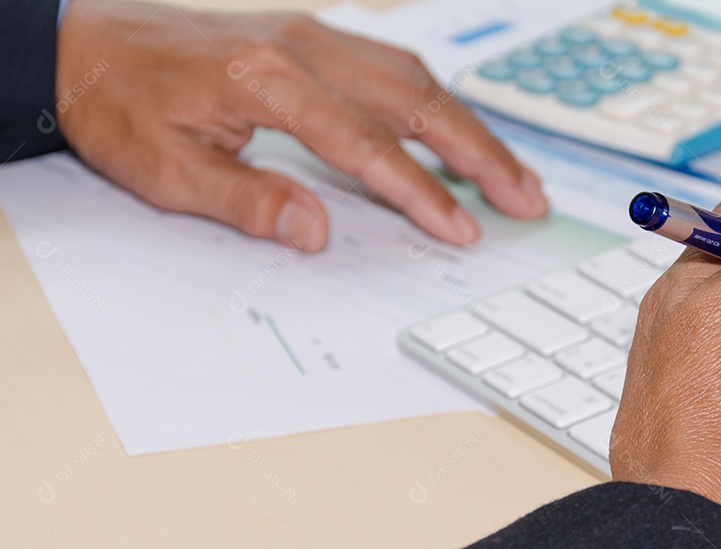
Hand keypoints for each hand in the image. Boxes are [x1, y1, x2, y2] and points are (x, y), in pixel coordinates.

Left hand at [55, 0, 547, 250]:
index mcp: (266, 80)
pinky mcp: (313, 36)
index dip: (421, 192)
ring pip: (415, 79)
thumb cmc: (122, 103)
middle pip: (416, 101)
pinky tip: (458, 129)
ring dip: (470, 127)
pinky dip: (437, 101)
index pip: (366, 144)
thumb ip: (247, 200)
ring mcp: (312, 35)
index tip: (461, 229)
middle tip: (526, 198)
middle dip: (480, 154)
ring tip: (512, 172)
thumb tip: (317, 233)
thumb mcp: (166, 170)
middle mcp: (301, 47)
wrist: (86, 41)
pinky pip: (393, 65)